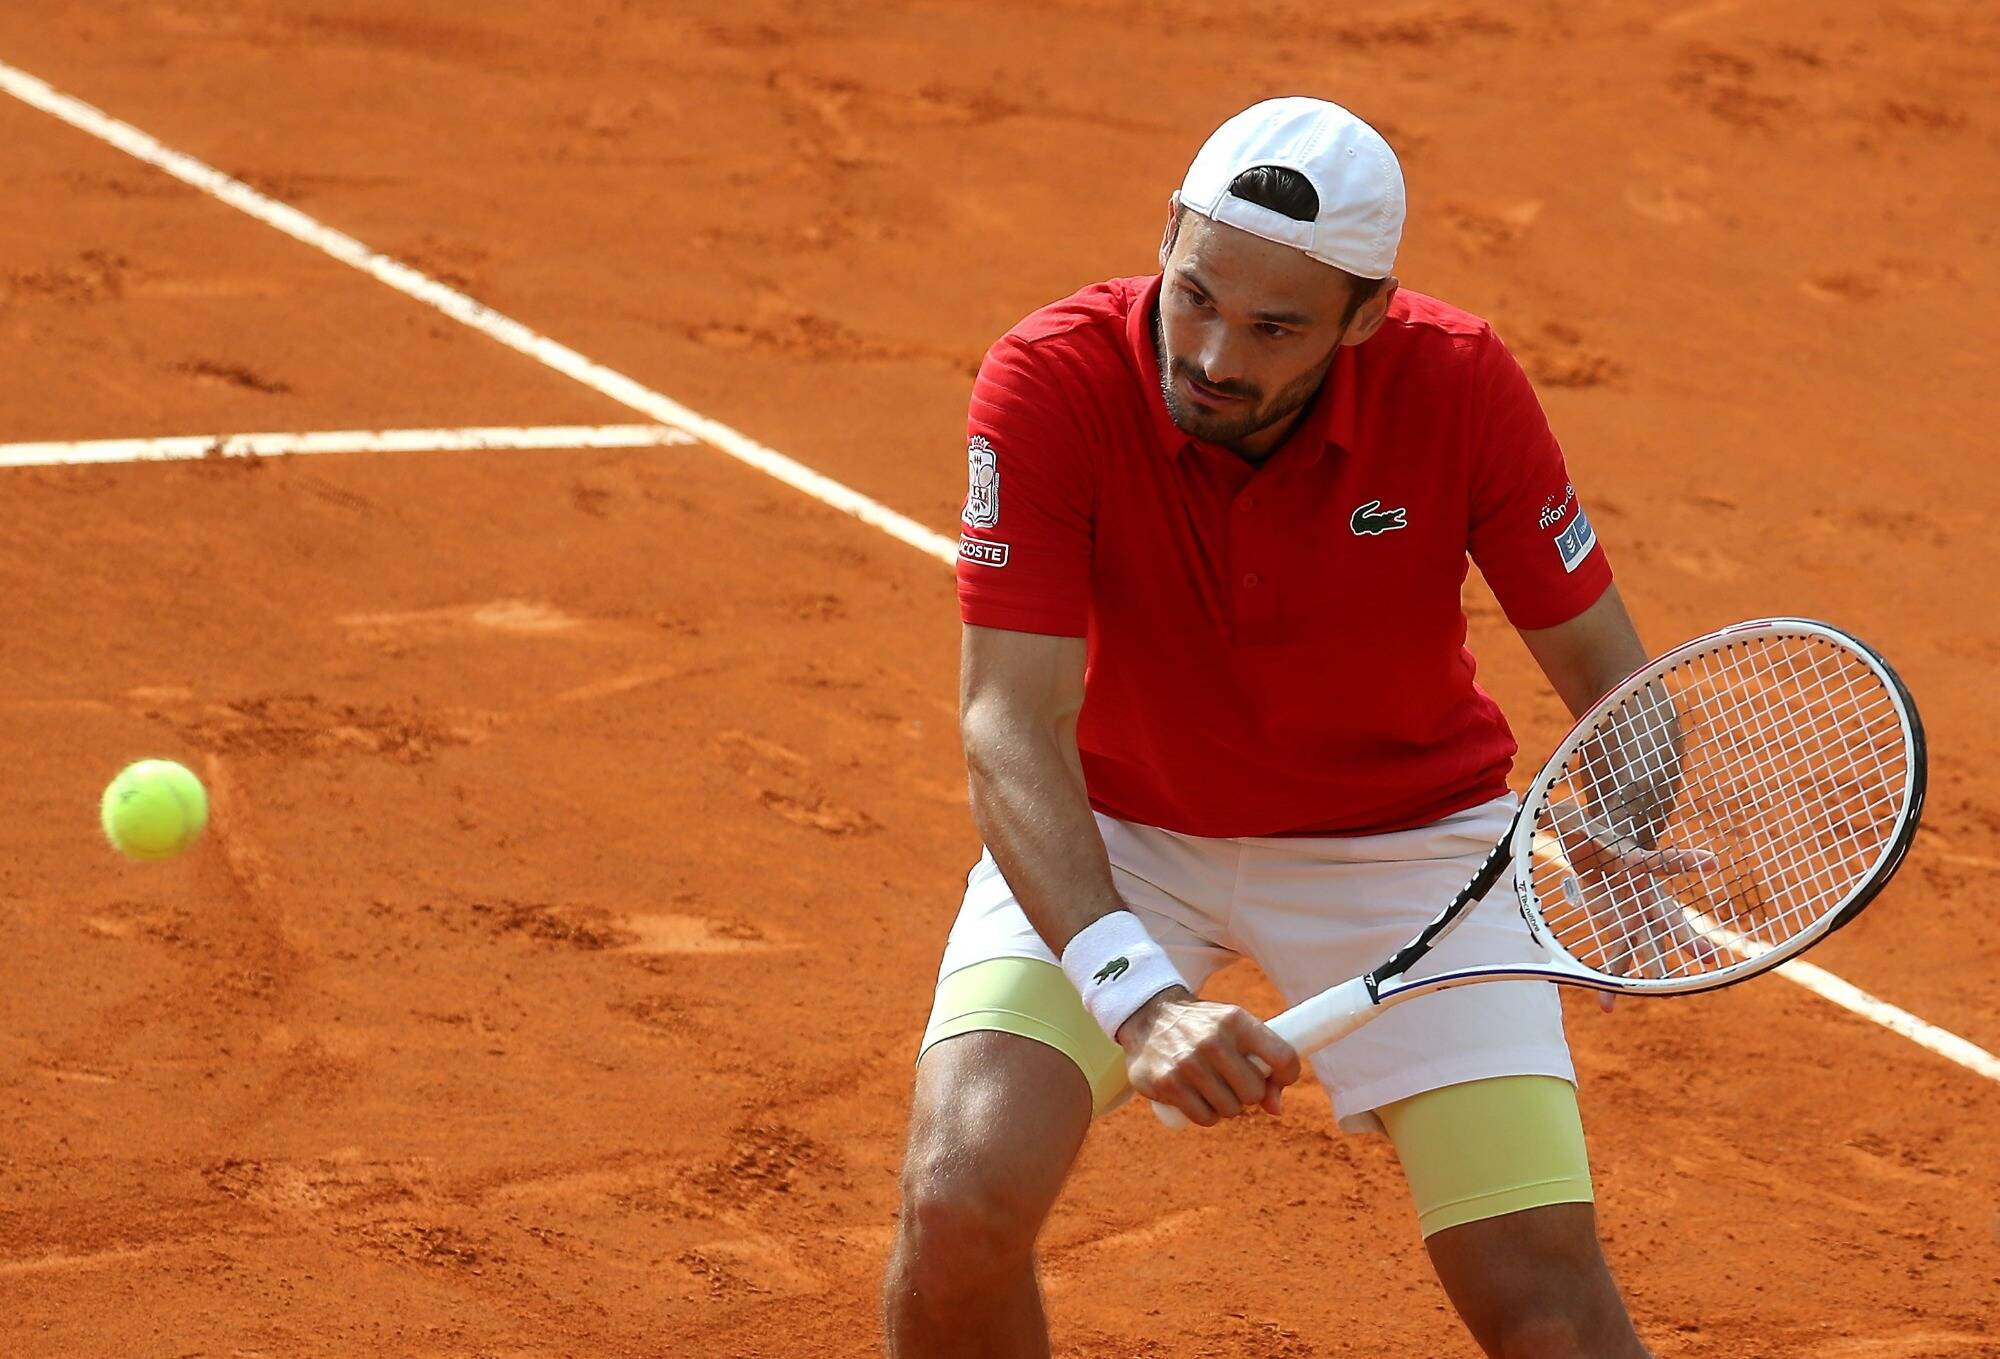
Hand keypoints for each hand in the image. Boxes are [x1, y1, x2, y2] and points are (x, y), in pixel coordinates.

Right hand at [1115, 989, 1301, 1126]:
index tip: (1276, 1078)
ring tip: (1212, 1086)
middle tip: (1233, 1080)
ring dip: (1226, 1105)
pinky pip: (1205, 1118)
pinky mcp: (1167, 1084)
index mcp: (1236, 1020)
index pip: (1282, 1057)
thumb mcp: (1235, 1029)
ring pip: (1231, 1110)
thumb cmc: (1203, 1027)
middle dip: (1248, 1093)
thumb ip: (1263, 1062)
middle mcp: (1212, 1040)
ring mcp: (1188, 1064)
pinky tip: (1196, 1095)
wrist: (1149, 1016)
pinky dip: (1205, 1114)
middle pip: (1255, 1092)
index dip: (1286, 1076)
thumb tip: (1276, 1109)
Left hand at [1544, 796, 1718, 1008]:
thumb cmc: (1590, 835)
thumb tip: (1537, 805)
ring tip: (1667, 993)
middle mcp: (1645, 894)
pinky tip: (1605, 1006)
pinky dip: (1611, 982)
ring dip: (1655, 970)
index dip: (1686, 862)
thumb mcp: (1573, 822)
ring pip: (1651, 946)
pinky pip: (1620, 958)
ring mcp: (1637, 916)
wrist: (1602, 849)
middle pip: (1669, 918)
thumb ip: (1559, 818)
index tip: (1711, 863)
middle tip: (1708, 955)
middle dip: (1687, 938)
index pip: (1664, 861)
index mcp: (1637, 864)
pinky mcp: (1620, 930)